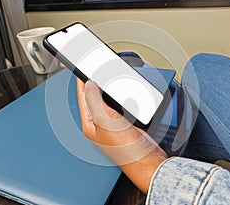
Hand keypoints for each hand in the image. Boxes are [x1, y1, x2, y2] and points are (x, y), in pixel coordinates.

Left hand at [76, 78, 167, 192]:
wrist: (148, 160)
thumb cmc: (127, 150)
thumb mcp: (106, 121)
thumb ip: (95, 101)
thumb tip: (89, 85)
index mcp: (90, 124)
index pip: (83, 97)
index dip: (82, 81)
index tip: (81, 68)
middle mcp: (99, 123)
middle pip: (93, 98)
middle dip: (93, 83)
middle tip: (91, 70)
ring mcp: (112, 123)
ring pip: (106, 100)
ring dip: (105, 89)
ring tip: (102, 77)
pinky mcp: (124, 123)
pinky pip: (118, 105)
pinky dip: (118, 96)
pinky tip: (118, 91)